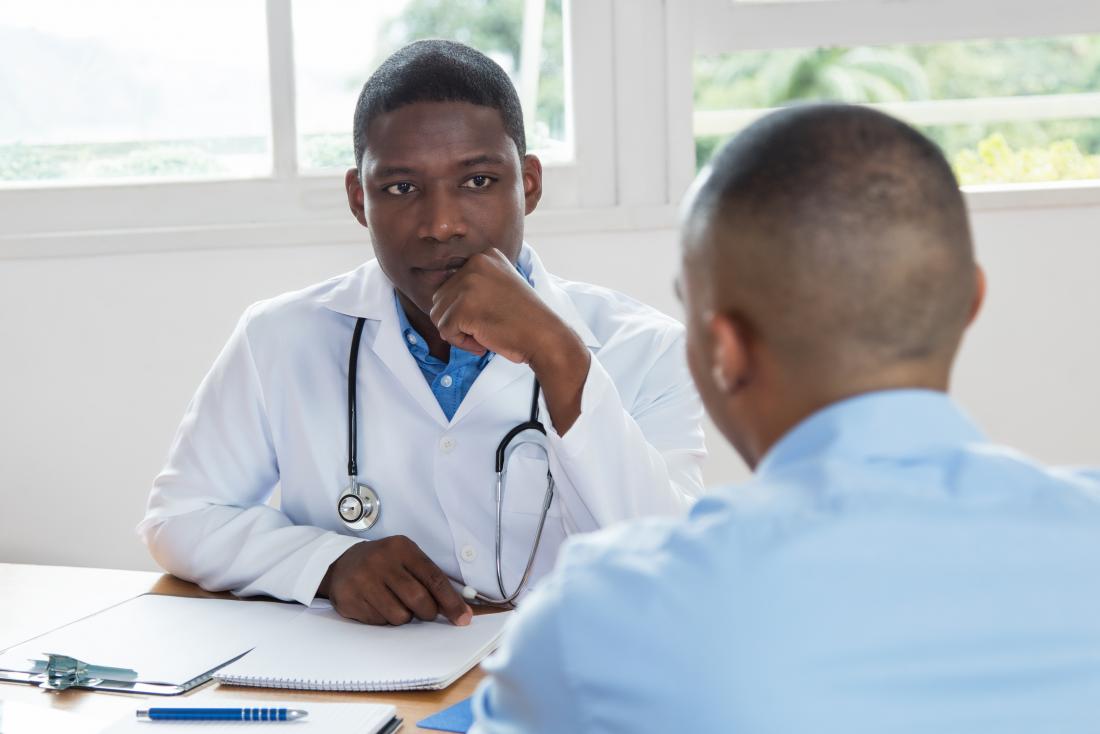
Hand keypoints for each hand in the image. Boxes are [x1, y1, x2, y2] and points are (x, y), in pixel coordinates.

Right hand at [317, 537, 471, 625]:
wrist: (342, 565)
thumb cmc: (385, 564)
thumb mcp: (407, 559)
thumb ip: (430, 579)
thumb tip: (459, 610)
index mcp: (401, 548)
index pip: (433, 578)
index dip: (451, 601)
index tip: (462, 618)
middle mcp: (381, 562)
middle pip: (418, 599)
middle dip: (428, 612)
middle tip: (426, 612)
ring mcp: (363, 581)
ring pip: (399, 615)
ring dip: (404, 617)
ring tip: (396, 603)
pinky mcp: (350, 599)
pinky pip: (380, 622)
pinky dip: (385, 619)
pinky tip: (378, 605)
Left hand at [430, 249, 590, 432]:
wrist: (545, 337)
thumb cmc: (524, 319)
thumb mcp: (500, 287)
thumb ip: (473, 284)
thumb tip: (438, 298)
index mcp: (485, 256)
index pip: (452, 284)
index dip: (466, 308)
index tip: (493, 313)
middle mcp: (474, 263)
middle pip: (440, 299)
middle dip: (459, 320)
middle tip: (488, 326)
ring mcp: (468, 284)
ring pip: (438, 315)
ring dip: (459, 332)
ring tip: (485, 333)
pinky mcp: (463, 308)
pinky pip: (445, 331)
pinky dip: (461, 343)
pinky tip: (484, 341)